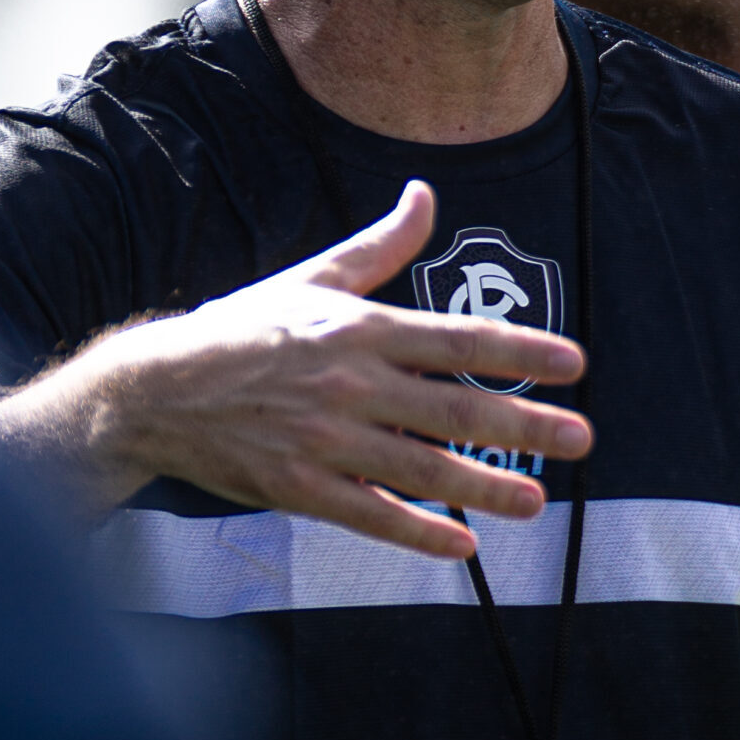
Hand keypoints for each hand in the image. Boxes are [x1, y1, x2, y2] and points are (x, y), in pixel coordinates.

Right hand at [0, 182, 590, 558]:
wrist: (156, 390)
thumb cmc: (242, 329)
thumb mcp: (313, 278)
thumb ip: (380, 245)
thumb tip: (425, 194)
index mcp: (359, 328)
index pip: (457, 340)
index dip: (521, 351)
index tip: (575, 364)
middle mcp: (351, 382)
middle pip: (455, 409)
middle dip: (526, 426)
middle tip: (583, 438)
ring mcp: (326, 438)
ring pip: (423, 468)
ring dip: (487, 488)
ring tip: (540, 502)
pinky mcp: (300, 486)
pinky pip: (371, 514)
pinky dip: (418, 534)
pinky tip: (462, 546)